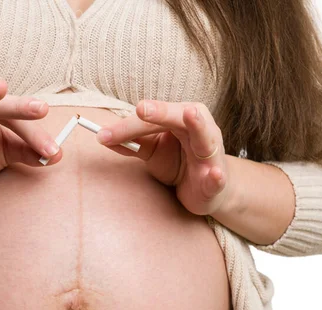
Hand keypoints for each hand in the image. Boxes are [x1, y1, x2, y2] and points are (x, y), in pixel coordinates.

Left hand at [96, 100, 230, 215]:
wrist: (206, 189)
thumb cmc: (178, 162)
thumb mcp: (152, 151)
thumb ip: (132, 143)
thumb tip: (103, 136)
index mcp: (181, 119)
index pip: (153, 118)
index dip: (128, 127)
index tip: (103, 134)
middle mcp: (200, 130)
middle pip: (179, 117)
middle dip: (162, 112)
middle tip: (142, 109)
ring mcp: (212, 154)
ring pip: (205, 138)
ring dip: (198, 126)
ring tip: (190, 115)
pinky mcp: (217, 181)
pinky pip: (217, 178)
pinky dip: (216, 176)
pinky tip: (214, 174)